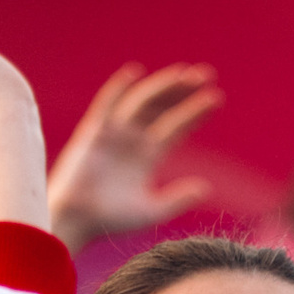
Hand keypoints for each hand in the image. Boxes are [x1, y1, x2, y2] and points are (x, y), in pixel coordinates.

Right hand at [46, 63, 222, 252]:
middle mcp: (133, 139)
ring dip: (161, 86)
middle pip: (161, 107)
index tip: (216, 99)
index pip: (176, 126)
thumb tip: (206, 188)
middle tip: (206, 74)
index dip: (195, 112)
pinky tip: (134, 72)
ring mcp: (113, 132)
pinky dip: (118, 88)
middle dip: (182, 91)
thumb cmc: (110, 219)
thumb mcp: (150, 211)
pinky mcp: (93, 131)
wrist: (77, 220)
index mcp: (148, 155)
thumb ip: (177, 200)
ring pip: (141, 101)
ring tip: (183, 73)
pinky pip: (106, 104)